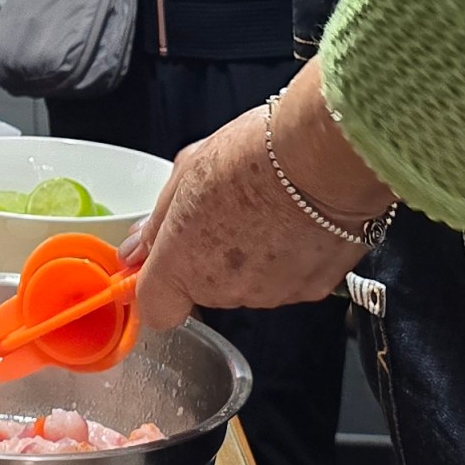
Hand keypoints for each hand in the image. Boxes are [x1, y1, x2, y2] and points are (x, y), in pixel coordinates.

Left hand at [124, 65, 393, 329]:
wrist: (325, 159)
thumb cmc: (255, 156)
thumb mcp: (186, 173)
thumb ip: (157, 223)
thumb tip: (138, 249)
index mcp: (182, 265)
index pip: (156, 308)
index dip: (159, 285)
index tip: (162, 262)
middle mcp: (223, 291)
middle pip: (206, 288)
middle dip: (211, 256)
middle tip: (227, 210)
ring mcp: (269, 294)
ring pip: (250, 283)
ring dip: (254, 256)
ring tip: (269, 210)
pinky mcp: (312, 290)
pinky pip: (291, 278)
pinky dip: (292, 257)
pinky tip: (298, 221)